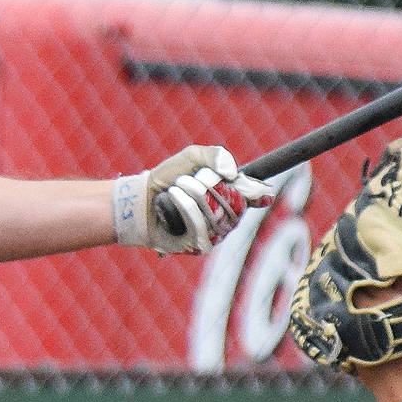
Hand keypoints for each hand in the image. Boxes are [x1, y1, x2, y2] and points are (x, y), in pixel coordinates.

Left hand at [115, 146, 271, 253]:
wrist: (142, 199)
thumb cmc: (169, 179)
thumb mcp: (193, 158)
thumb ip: (216, 155)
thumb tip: (232, 174)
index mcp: (234, 196)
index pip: (258, 196)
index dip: (259, 191)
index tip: (259, 188)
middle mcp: (230, 218)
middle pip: (236, 200)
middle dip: (209, 183)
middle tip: (186, 178)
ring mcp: (217, 234)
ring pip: (217, 212)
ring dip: (193, 193)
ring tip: (176, 187)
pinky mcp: (200, 246)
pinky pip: (201, 225)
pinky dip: (186, 206)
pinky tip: (174, 196)